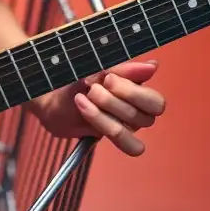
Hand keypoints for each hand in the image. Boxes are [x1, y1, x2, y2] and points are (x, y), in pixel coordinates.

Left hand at [27, 60, 165, 156]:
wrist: (54, 98)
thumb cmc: (78, 81)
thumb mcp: (98, 69)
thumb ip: (126, 70)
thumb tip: (153, 66)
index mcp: (140, 89)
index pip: (155, 101)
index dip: (133, 91)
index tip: (107, 78)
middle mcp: (139, 109)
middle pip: (148, 114)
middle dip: (118, 100)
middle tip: (94, 88)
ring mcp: (129, 125)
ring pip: (131, 127)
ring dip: (105, 110)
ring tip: (84, 97)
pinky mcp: (116, 138)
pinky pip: (126, 144)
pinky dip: (102, 124)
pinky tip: (85, 110)